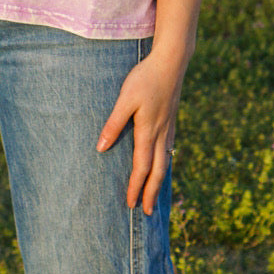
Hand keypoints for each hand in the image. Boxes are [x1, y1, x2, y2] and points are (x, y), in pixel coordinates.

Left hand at [96, 49, 185, 214]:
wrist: (171, 62)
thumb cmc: (145, 78)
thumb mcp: (124, 99)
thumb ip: (113, 123)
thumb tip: (101, 149)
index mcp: (148, 131)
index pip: (141, 166)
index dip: (135, 187)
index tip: (130, 204)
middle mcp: (161, 133)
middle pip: (157, 170)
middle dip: (151, 193)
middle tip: (147, 212)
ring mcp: (169, 128)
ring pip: (165, 161)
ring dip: (159, 181)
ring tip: (155, 195)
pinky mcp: (171, 120)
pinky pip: (169, 150)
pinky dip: (165, 164)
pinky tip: (162, 165)